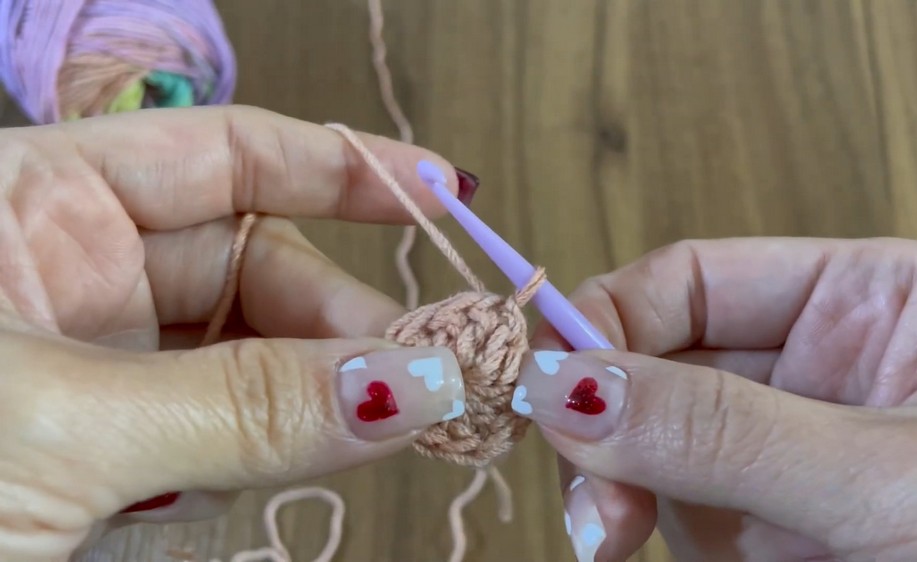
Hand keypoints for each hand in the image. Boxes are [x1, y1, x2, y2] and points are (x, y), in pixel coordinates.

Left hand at [0, 106, 470, 560]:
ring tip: (367, 433)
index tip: (441, 196)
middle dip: (344, 320)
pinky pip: (228, 424)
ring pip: (254, 353)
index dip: (341, 167)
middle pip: (259, 266)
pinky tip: (273, 473)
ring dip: (317, 394)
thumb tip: (411, 383)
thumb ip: (245, 408)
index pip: (223, 154)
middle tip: (422, 379)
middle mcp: (74, 270)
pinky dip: (269, 450)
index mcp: (35, 206)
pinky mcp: (114, 441)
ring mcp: (99, 358)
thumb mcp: (59, 429)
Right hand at [526, 238, 916, 560]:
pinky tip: (640, 549)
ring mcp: (795, 456)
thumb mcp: (893, 478)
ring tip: (614, 541)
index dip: (607, 319)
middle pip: (661, 366)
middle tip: (592, 501)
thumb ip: (726, 431)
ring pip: (659, 448)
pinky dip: (648, 534)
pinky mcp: (781, 531)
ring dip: (620, 490)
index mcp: (870, 303)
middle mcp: (823, 370)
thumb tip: (566, 383)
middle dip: (611, 425)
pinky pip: (682, 515)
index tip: (550, 386)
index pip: (692, 279)